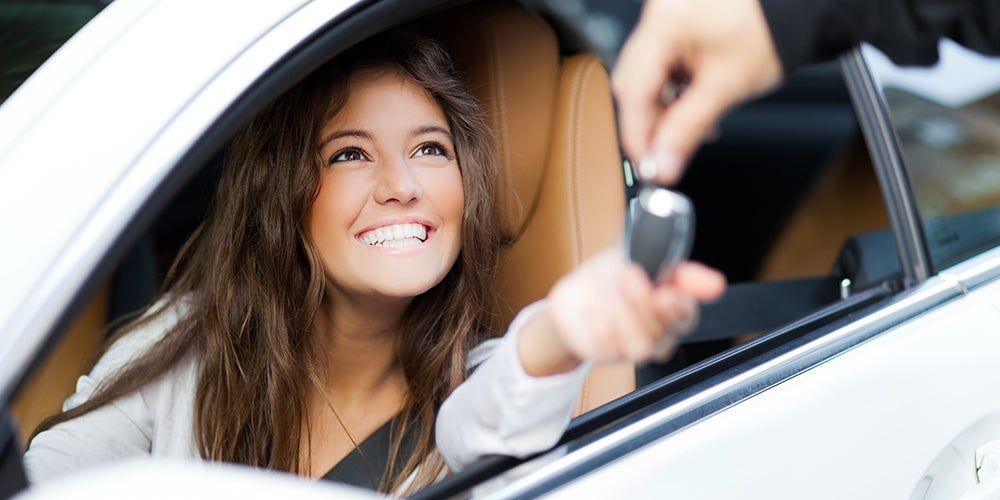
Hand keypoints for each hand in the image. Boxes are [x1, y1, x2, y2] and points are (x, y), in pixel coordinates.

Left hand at [518, 248, 725, 375]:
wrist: (577, 293)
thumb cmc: (615, 275)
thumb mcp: (644, 258)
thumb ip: (680, 272)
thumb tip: (716, 284)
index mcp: (674, 309)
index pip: (687, 317)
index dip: (678, 308)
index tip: (664, 292)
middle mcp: (658, 333)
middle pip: (662, 332)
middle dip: (641, 301)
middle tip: (625, 275)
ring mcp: (633, 347)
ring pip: (640, 347)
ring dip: (622, 315)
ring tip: (607, 291)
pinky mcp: (607, 354)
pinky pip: (608, 349)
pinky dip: (598, 325)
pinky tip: (591, 309)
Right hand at [611, 0, 783, 184]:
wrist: (797, 13)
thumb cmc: (769, 32)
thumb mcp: (725, 87)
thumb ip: (687, 129)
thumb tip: (662, 164)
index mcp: (665, 24)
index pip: (633, 90)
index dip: (637, 134)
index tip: (647, 165)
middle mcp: (658, 17)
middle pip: (634, 85)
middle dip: (647, 125)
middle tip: (661, 157)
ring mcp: (666, 22)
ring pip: (647, 80)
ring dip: (662, 112)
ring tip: (685, 135)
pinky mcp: (677, 29)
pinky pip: (662, 68)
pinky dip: (673, 95)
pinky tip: (689, 112)